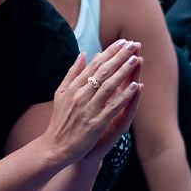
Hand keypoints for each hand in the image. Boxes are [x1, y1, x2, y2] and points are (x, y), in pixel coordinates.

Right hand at [46, 41, 141, 167]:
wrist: (54, 147)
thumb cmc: (59, 121)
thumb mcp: (60, 93)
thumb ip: (72, 73)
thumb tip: (83, 53)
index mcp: (73, 87)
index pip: (94, 65)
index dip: (109, 52)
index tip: (122, 42)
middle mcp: (80, 95)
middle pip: (103, 71)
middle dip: (119, 57)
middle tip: (133, 44)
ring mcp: (88, 109)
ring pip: (109, 86)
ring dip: (124, 72)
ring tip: (135, 59)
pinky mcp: (95, 123)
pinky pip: (112, 107)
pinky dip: (124, 96)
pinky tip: (135, 87)